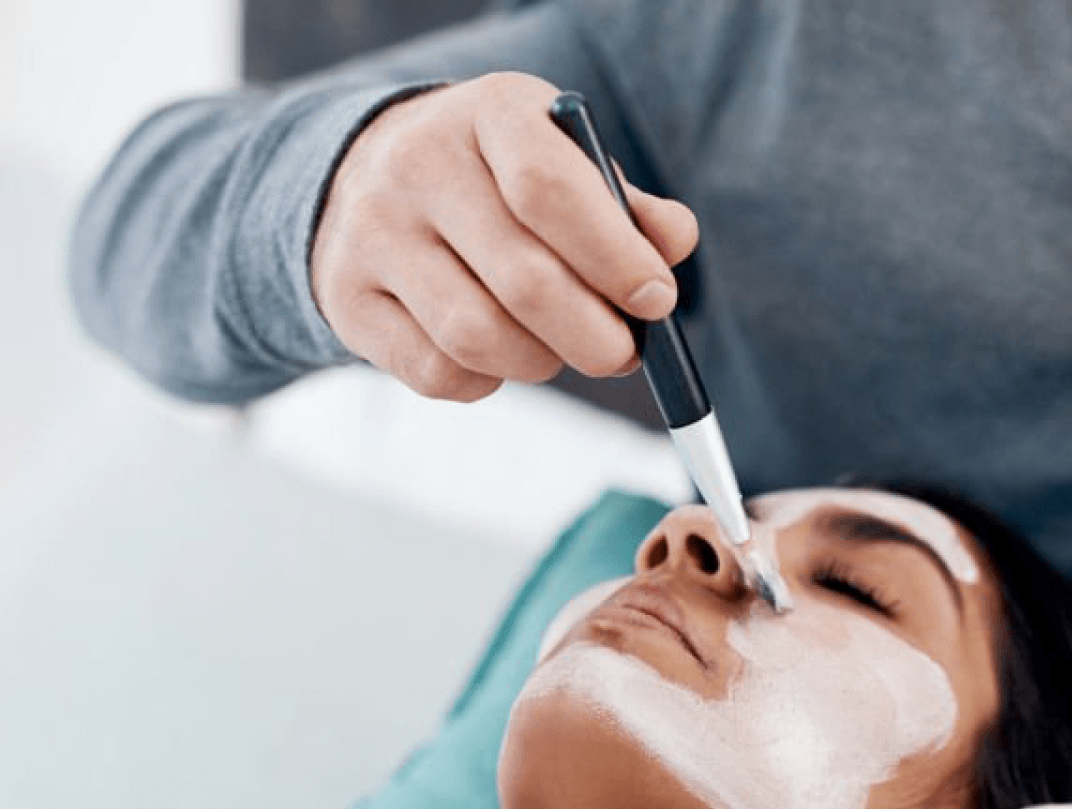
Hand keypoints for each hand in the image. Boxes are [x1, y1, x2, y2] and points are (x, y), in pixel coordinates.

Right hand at [310, 72, 699, 400]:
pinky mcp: (346, 298)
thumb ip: (629, 205)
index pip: (551, 192)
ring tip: (558, 347)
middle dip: (595, 336)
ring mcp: (371, 232)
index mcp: (490, 113)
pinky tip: (497, 354)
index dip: (617, 259)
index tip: (656, 300)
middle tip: (623, 354)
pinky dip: (486, 380)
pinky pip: (437, 372)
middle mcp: (418, 164)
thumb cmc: (499, 178)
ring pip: (478, 336)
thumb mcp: (564, 161)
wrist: (371, 171)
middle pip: (524, 281)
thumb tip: (674, 242)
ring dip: (542, 362)